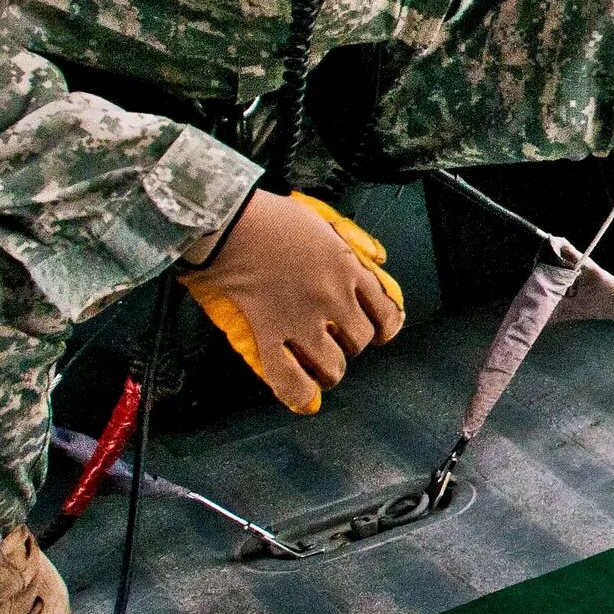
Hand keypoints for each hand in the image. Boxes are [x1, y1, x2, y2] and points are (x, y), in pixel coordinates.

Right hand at [179, 192, 406, 413]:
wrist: (228, 222)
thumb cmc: (270, 216)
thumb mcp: (324, 221)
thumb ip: (354, 244)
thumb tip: (379, 260)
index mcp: (349, 268)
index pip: (385, 311)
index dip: (384, 327)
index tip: (378, 331)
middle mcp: (333, 298)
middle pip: (360, 340)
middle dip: (350, 345)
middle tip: (333, 341)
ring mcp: (301, 319)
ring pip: (332, 365)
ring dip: (327, 369)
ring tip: (317, 367)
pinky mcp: (268, 333)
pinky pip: (288, 377)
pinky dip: (297, 392)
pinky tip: (303, 396)